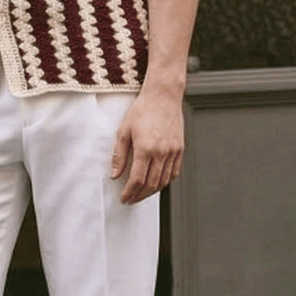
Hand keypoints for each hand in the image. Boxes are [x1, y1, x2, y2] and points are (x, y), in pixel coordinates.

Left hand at [110, 86, 184, 203]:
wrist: (163, 96)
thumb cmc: (143, 110)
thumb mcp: (124, 131)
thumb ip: (119, 156)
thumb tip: (115, 174)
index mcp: (145, 148)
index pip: (137, 179)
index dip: (130, 192)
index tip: (124, 198)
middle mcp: (161, 152)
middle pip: (151, 184)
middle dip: (140, 196)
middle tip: (131, 199)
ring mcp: (173, 151)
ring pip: (164, 181)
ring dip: (152, 191)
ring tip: (142, 194)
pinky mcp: (180, 149)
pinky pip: (174, 172)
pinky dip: (165, 181)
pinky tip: (157, 183)